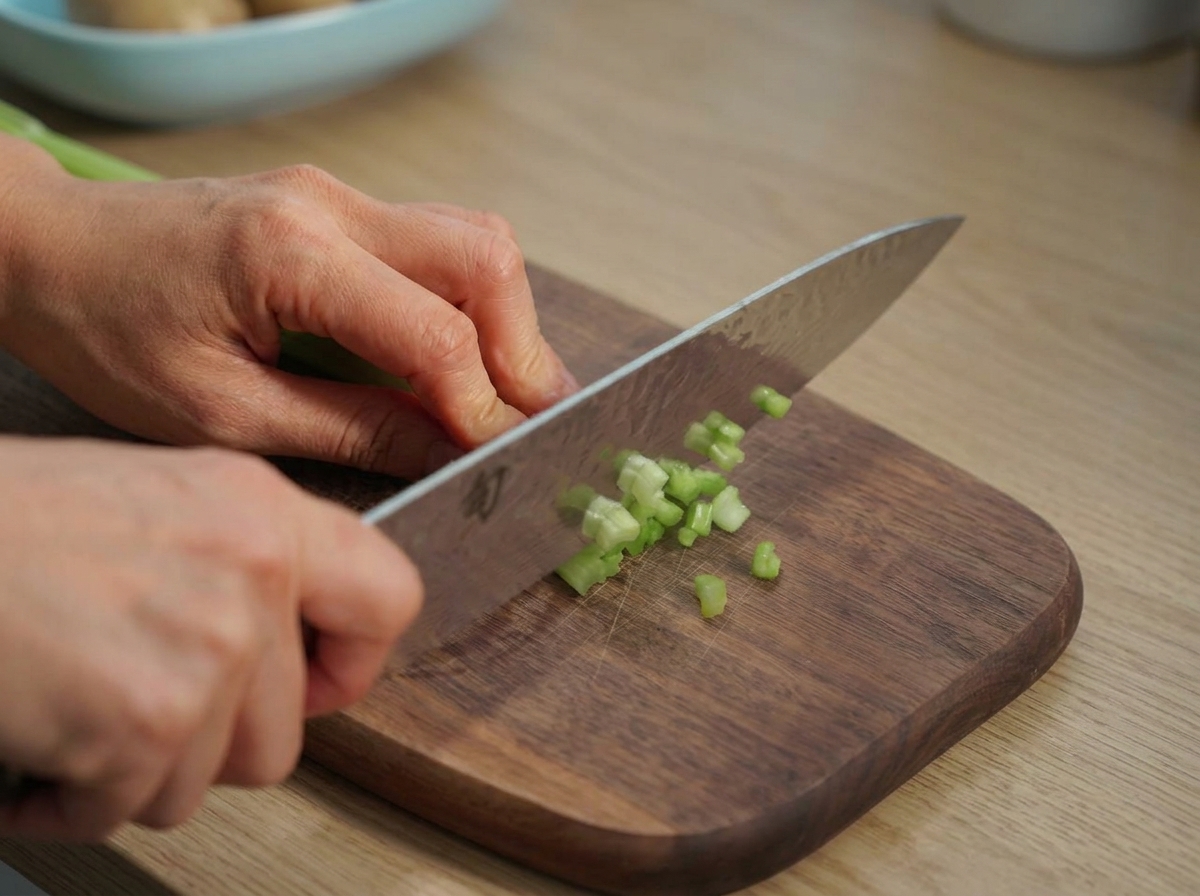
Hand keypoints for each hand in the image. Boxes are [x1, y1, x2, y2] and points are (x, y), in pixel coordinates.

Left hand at [0, 147, 577, 477]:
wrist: (49, 249)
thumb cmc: (109, 333)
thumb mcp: (220, 411)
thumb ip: (347, 429)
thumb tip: (446, 450)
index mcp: (286, 256)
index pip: (432, 329)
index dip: (480, 402)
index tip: (497, 457)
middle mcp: (327, 206)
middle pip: (483, 256)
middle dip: (523, 348)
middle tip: (530, 422)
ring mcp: (336, 195)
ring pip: (474, 240)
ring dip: (507, 320)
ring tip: (505, 395)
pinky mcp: (337, 205)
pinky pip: (438, 241)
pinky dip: (471, 302)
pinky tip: (461, 356)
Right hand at [0, 436, 420, 838]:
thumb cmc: (7, 524)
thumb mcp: (154, 502)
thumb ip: (239, 561)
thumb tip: (290, 640)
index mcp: (259, 506)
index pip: (390, 595)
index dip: (354, 661)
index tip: (313, 684)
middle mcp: (251, 568)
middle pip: (288, 727)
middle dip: (211, 740)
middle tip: (143, 705)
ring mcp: (208, 644)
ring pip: (213, 777)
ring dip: (140, 767)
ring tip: (77, 708)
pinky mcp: (146, 717)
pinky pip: (131, 807)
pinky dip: (73, 797)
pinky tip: (39, 738)